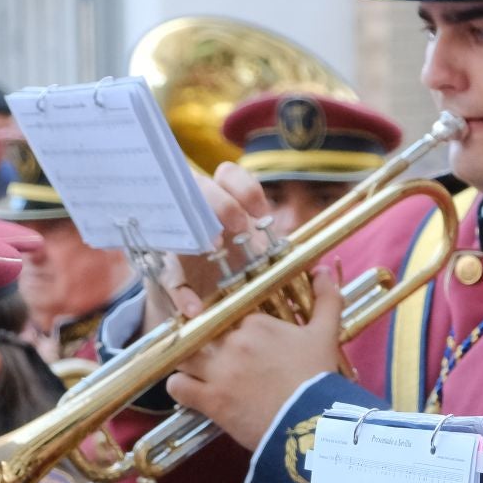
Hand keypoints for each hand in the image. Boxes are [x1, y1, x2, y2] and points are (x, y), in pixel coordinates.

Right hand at [139, 164, 276, 329]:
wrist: (207, 302)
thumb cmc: (238, 267)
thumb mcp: (259, 256)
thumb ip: (279, 253)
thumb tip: (314, 263)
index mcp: (224, 201)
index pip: (228, 175)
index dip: (244, 188)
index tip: (260, 212)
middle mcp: (197, 211)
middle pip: (200, 186)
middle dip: (220, 202)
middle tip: (237, 226)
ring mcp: (179, 236)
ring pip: (177, 219)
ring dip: (195, 228)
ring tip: (211, 246)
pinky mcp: (167, 269)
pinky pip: (169, 277)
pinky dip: (181, 294)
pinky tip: (194, 307)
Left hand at [165, 266, 343, 448]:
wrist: (313, 422)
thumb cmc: (319, 377)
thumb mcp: (327, 334)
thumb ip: (326, 299)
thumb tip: (322, 269)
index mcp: (257, 323)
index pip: (234, 318)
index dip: (236, 331)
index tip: (245, 345)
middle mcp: (233, 342)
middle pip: (207, 335)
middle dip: (211, 345)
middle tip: (222, 361)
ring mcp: (219, 370)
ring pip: (186, 356)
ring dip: (189, 362)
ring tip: (198, 372)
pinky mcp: (210, 400)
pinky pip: (178, 386)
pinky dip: (179, 387)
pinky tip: (189, 391)